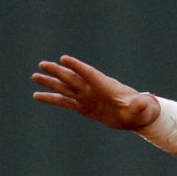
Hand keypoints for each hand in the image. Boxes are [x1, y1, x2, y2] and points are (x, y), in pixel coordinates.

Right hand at [31, 55, 159, 130]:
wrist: (135, 116)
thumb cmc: (140, 109)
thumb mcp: (141, 108)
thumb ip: (139, 104)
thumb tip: (142, 103)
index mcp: (105, 85)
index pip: (89, 73)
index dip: (77, 66)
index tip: (64, 59)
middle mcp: (92, 88)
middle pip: (72, 78)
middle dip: (58, 71)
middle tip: (42, 64)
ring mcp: (86, 97)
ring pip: (65, 88)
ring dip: (50, 83)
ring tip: (34, 76)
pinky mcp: (83, 107)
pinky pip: (64, 102)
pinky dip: (51, 99)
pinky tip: (37, 96)